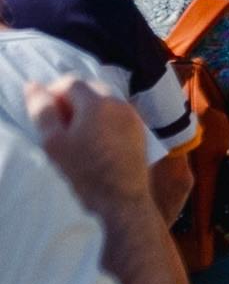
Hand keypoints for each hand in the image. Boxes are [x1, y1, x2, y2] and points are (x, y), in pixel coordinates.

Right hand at [25, 74, 158, 223]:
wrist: (122, 201)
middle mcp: (119, 103)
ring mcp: (133, 116)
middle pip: (89, 89)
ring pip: (105, 102)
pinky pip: (117, 116)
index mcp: (97, 102)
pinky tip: (96, 144)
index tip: (46, 116)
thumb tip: (34, 86)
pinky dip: (104, 122)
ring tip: (77, 139)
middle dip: (71, 102)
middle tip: (59, 128)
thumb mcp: (54, 143)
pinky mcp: (140, 131)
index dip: (53, 94)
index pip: (70, 82)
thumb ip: (43, 111)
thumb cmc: (85, 173)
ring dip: (88, 112)